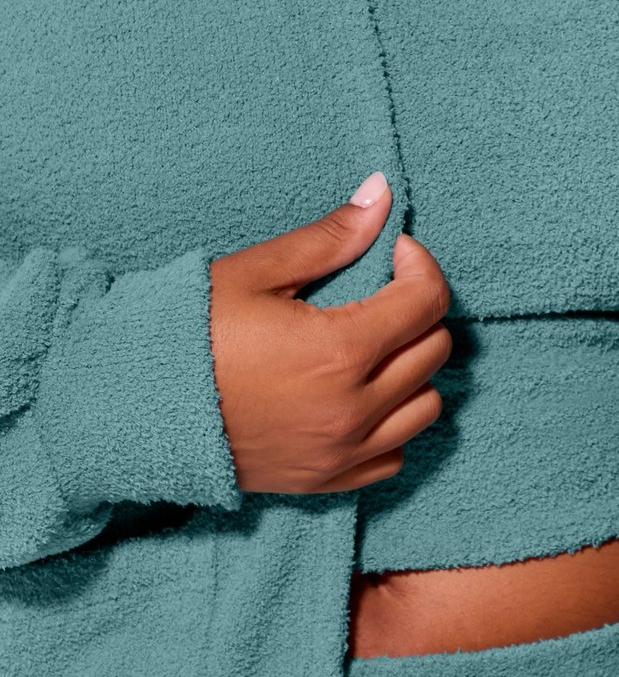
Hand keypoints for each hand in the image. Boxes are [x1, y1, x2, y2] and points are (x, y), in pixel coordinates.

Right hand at [208, 179, 451, 493]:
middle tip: (378, 288)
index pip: (427, 301)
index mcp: (338, 352)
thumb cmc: (187, 332)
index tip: (392, 250)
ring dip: (412, 369)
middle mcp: (351, 410)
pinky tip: (360, 393)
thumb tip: (381, 193)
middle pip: (434, 351)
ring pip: (425, 408)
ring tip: (372, 342)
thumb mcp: (256, 272)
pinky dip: (392, 423)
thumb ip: (329, 237)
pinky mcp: (323, 482)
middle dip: (416, 309)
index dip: (419, 263)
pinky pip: (393, 456)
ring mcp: (339, 453)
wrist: (127, 408)